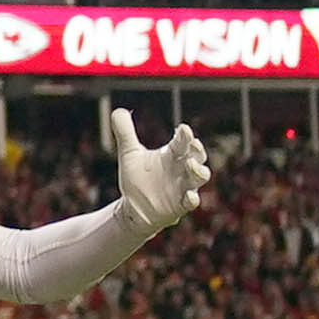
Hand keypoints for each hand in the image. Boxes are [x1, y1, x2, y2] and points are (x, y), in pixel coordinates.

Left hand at [110, 106, 219, 232]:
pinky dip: (192, 198)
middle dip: (197, 150)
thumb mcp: (129, 154)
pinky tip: (190, 196)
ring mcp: (183, 187)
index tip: (183, 129)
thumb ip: (125, 133)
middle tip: (193, 144)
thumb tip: (118, 110)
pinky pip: (192, 201)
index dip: (185, 136)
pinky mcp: (180, 205)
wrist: (134, 208)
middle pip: (198, 156)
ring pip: (200, 177)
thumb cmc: (137, 178)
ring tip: (190, 165)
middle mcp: (181, 169)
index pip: (183, 142)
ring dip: (198, 171)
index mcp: (172, 154)